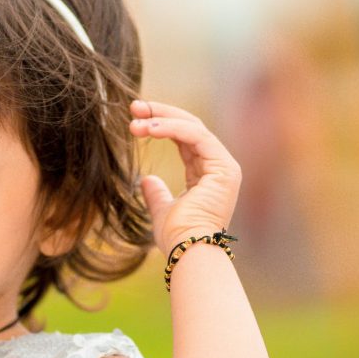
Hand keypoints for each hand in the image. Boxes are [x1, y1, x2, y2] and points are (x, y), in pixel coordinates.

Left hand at [129, 99, 241, 252]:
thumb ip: (156, 193)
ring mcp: (224, 166)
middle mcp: (218, 166)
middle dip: (160, 114)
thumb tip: (146, 180)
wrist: (189, 250)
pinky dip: (172, 129)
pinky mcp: (224, 168)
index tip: (134, 119)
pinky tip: (150, 128)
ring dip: (161, 119)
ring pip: (193, 127)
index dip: (159, 125)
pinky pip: (197, 136)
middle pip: (189, 127)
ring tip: (135, 120)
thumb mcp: (161, 210)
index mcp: (206, 174)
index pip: (184, 139)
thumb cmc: (177, 236)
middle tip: (134, 106)